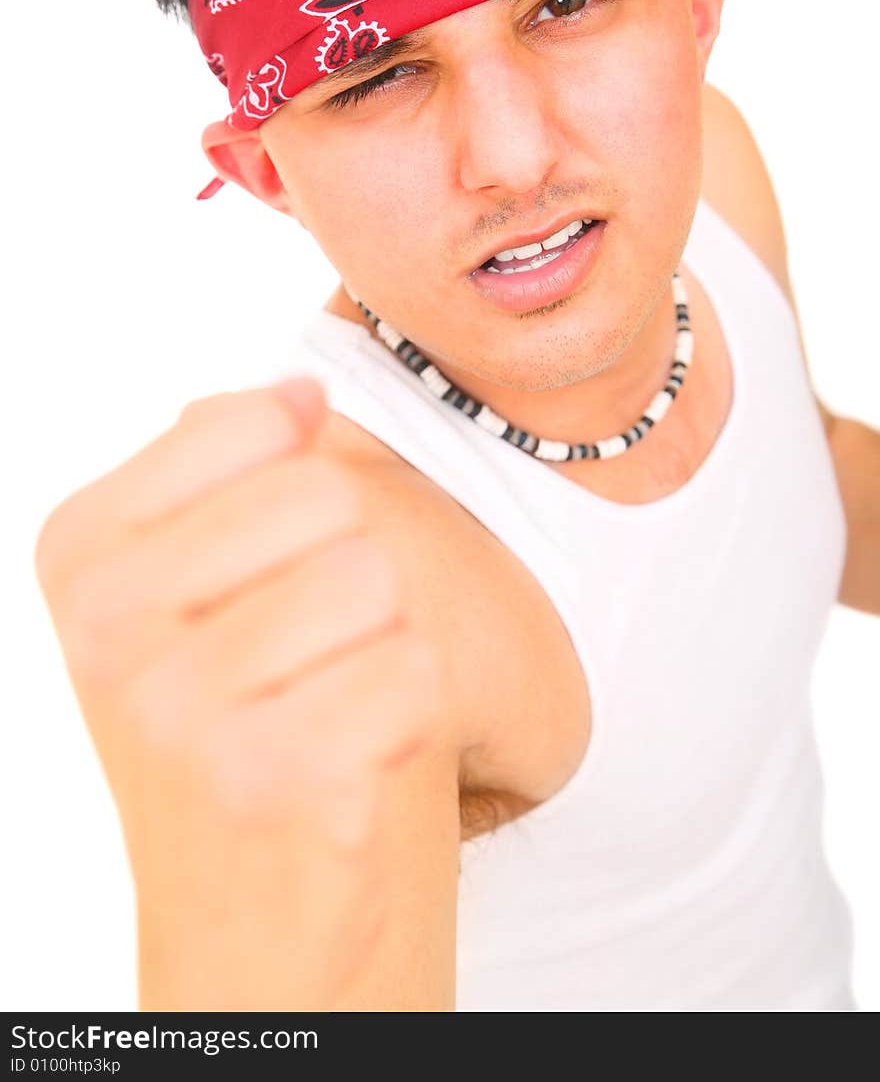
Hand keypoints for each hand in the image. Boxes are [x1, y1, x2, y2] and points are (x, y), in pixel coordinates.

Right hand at [33, 377, 445, 1008]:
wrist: (241, 909)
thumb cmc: (222, 722)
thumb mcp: (179, 583)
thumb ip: (225, 466)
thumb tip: (305, 388)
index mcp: (79, 551)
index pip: (259, 420)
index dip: (298, 477)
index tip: (264, 558)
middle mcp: (110, 624)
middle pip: (331, 496)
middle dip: (345, 567)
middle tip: (299, 649)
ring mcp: (183, 706)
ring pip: (379, 580)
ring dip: (378, 641)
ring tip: (321, 699)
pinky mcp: (272, 776)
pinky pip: (414, 672)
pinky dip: (407, 711)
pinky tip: (347, 755)